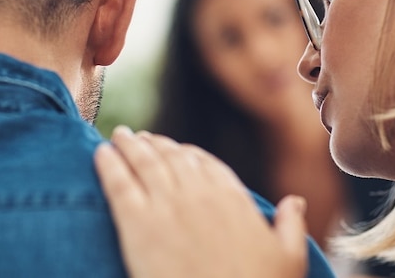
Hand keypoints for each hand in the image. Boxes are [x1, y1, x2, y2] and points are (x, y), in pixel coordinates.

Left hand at [94, 126, 309, 277]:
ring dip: (129, 145)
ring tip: (119, 136)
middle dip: (155, 144)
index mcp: (231, 197)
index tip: (176, 149)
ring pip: (143, 163)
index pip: (204, 163)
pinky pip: (118, 184)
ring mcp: (165, 206)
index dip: (187, 153)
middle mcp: (197, 194)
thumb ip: (290, 224)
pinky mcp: (136, 226)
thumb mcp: (288, 257)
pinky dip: (108, 165)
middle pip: (171, 157)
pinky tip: (99, 153)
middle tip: (141, 138)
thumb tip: (295, 201)